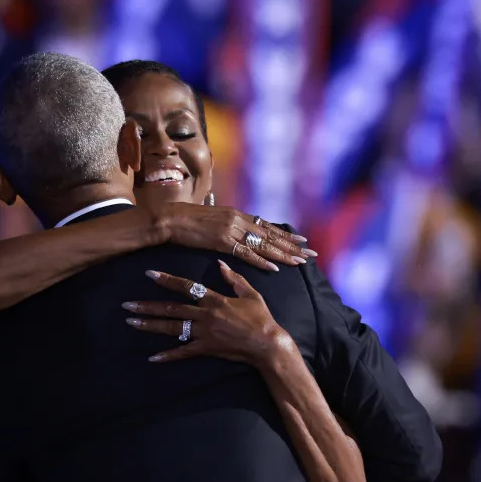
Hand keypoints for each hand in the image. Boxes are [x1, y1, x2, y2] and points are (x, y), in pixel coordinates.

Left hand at [123, 261, 293, 365]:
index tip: (149, 274)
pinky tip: (152, 358)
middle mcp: (205, 315)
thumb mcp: (250, 293)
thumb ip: (234, 279)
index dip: (167, 280)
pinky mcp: (206, 349)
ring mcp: (204, 333)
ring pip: (172, 328)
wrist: (267, 344)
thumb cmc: (261, 318)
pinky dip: (167, 355)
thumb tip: (220, 264)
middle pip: (171, 309)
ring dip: (150, 325)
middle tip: (127, 304)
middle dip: (147, 306)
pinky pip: (183, 352)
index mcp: (214, 299)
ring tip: (131, 322)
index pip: (186, 286)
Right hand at [161, 203, 315, 271]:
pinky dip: (260, 261)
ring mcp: (231, 230)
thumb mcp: (214, 220)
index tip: (303, 241)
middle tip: (311, 253)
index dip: (286, 234)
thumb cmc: (188, 221)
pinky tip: (274, 267)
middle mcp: (239, 220)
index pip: (268, 227)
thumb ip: (229, 225)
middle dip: (292, 246)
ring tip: (299, 261)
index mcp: (238, 215)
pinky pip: (245, 254)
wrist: (169, 219)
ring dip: (283, 254)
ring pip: (263, 245)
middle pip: (271, 235)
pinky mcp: (222, 241)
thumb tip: (239, 232)